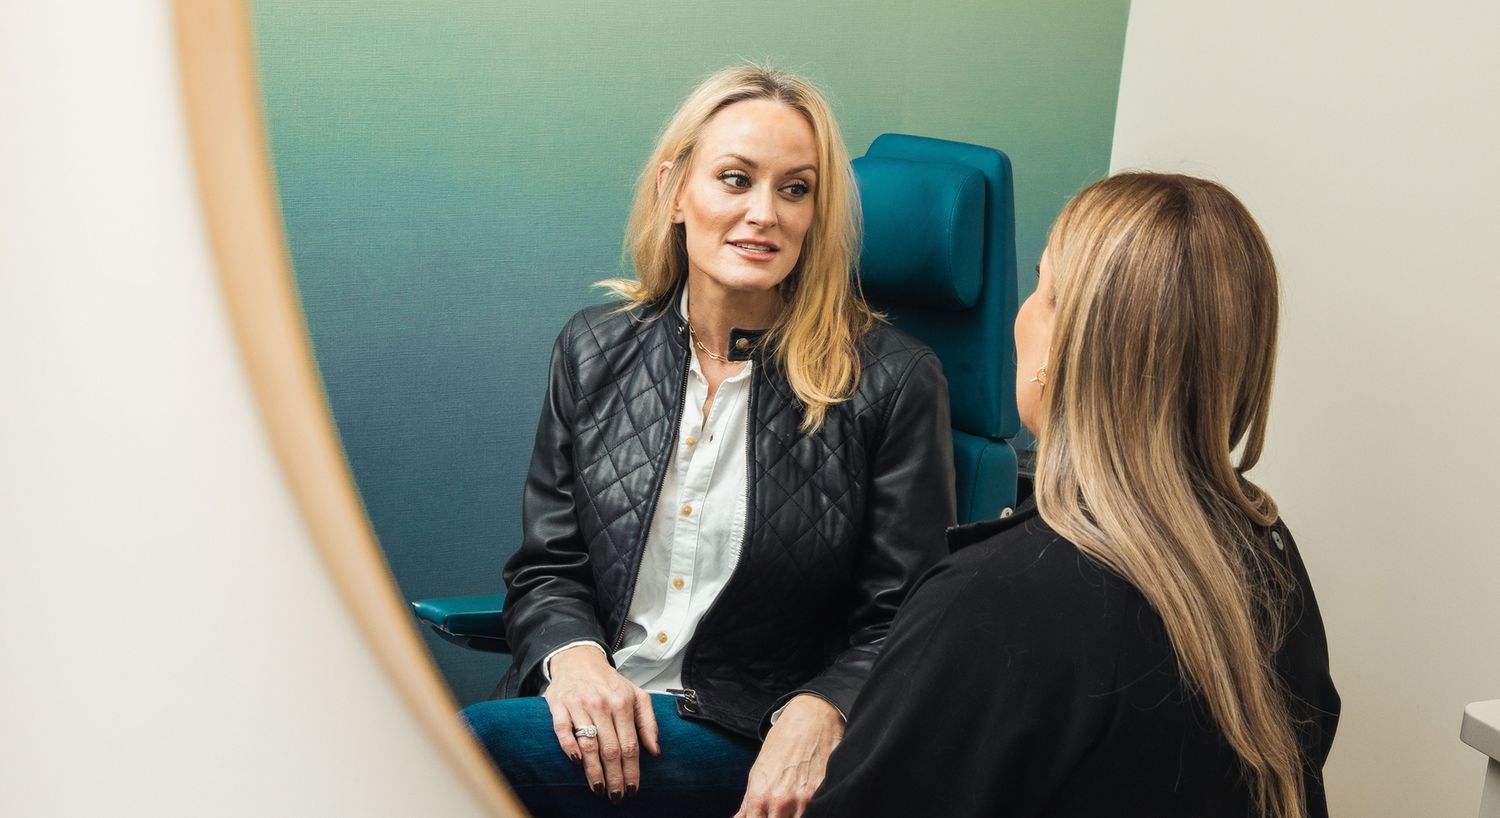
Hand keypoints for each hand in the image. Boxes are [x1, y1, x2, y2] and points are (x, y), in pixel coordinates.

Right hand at [543, 645, 660, 802]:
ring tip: (599, 789)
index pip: (630, 744)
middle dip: (615, 776)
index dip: (632, 770)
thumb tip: (655, 751)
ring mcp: (579, 704)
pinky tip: (577, 763)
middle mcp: (602, 704)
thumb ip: (648, 722)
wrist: (578, 658)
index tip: (633, 789)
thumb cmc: (608, 682)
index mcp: (623, 703)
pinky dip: (570, 747)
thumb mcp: (636, 694)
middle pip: (611, 748)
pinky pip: (563, 729)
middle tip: (616, 796)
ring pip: (589, 743)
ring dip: (594, 770)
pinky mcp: (559, 705)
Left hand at [734, 694, 844, 817]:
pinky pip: (815, 813)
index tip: (760, 816)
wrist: (811, 719)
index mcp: (759, 796)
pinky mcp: (822, 795)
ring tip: (788, 807)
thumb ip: (749, 801)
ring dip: (790, 816)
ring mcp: (802, 800)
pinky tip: (804, 805)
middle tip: (775, 811)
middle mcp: (780, 801)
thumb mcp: (758, 770)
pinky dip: (809, 812)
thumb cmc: (782, 742)